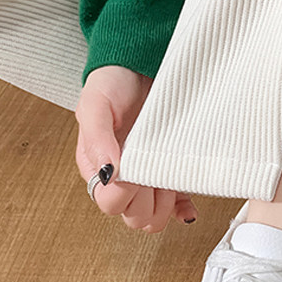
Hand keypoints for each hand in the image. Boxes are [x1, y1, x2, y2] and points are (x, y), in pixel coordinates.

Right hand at [74, 65, 197, 231]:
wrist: (140, 64)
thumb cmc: (113, 83)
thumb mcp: (95, 104)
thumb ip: (96, 139)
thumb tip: (109, 172)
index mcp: (98, 166)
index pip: (109, 202)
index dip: (125, 192)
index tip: (135, 168)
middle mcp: (122, 177)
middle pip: (133, 217)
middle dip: (147, 201)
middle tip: (155, 171)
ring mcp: (147, 177)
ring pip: (153, 217)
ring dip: (164, 204)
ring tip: (169, 175)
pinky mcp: (169, 172)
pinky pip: (177, 207)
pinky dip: (182, 208)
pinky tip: (186, 200)